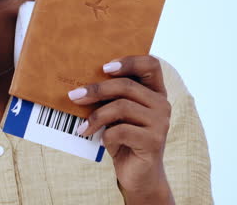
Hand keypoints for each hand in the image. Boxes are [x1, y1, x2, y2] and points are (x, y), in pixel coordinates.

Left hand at [68, 55, 173, 203]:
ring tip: (82, 127)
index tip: (104, 67)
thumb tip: (81, 84)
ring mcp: (161, 122)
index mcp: (155, 92)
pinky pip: (121, 130)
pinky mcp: (154, 141)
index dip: (128, 61)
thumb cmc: (123, 139)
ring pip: (121, 107)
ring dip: (96, 116)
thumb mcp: (116, 115)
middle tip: (74, 96)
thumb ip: (110, 97)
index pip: (151, 64)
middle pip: (126, 86)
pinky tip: (100, 140)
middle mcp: (162, 104)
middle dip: (96, 89)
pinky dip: (105, 135)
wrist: (138, 175)